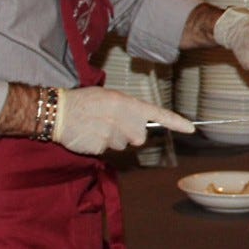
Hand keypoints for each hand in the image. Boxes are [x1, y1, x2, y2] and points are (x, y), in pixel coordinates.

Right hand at [53, 87, 194, 154]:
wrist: (57, 112)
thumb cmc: (84, 102)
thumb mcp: (109, 97)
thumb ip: (128, 109)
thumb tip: (139, 125)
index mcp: (127, 103)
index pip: (158, 114)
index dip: (177, 122)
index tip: (191, 129)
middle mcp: (123, 119)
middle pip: (140, 137)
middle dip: (129, 134)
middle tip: (110, 124)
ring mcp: (112, 134)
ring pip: (123, 145)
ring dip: (112, 139)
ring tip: (96, 127)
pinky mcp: (100, 147)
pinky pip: (107, 150)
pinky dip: (99, 145)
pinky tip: (89, 134)